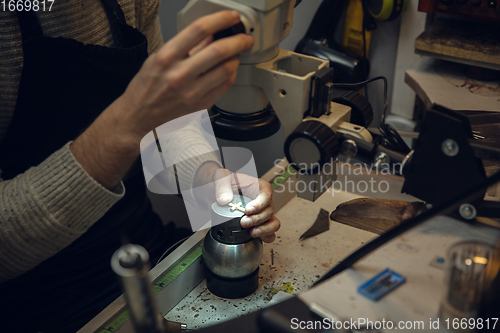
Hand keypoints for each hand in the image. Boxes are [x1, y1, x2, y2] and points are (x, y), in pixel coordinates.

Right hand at [114, 10, 253, 141]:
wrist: (138, 118)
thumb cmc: (145, 89)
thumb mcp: (158, 59)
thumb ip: (185, 47)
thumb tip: (210, 34)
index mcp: (165, 58)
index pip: (199, 30)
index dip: (220, 19)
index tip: (231, 17)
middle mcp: (179, 75)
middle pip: (219, 50)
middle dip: (238, 40)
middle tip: (245, 38)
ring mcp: (191, 92)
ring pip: (227, 69)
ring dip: (236, 58)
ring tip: (236, 54)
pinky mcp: (200, 106)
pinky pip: (225, 86)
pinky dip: (231, 74)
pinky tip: (229, 70)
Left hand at [194, 163, 280, 242]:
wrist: (215, 192)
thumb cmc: (223, 182)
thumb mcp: (221, 177)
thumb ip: (222, 186)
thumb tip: (225, 199)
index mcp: (258, 186)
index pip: (266, 194)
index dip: (260, 203)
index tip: (248, 210)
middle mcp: (262, 201)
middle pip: (269, 210)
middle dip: (258, 219)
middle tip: (244, 222)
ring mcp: (261, 213)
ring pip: (273, 223)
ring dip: (264, 230)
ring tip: (251, 232)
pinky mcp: (257, 224)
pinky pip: (269, 233)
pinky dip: (265, 237)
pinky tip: (255, 237)